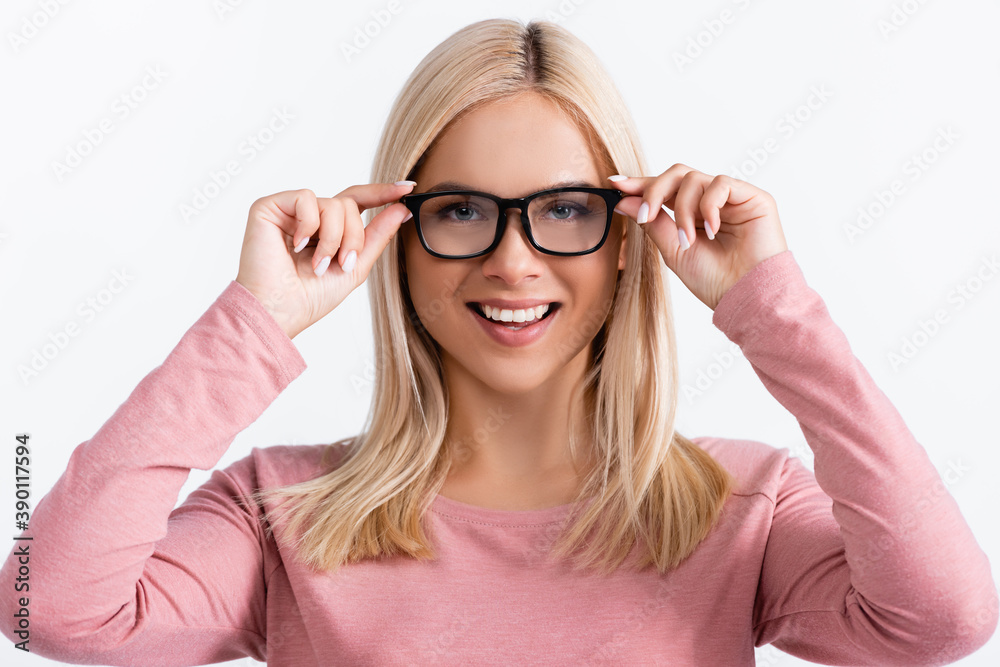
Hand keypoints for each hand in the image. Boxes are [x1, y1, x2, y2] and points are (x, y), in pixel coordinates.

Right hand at [235, 182, 414, 338]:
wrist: (280, 311)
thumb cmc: (311, 297)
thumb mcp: (356, 266)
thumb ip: (378, 235)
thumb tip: (402, 208)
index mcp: (327, 229)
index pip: (357, 202)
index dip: (381, 193)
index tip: (406, 188)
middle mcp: (309, 217)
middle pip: (349, 204)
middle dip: (354, 236)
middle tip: (343, 263)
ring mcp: (289, 211)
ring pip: (332, 203)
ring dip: (333, 238)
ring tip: (317, 264)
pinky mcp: (269, 207)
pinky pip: (305, 198)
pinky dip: (309, 225)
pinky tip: (297, 245)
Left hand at [609, 164, 788, 309]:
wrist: (745, 297)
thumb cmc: (714, 280)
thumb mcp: (673, 250)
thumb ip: (652, 223)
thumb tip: (624, 201)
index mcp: (691, 214)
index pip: (664, 189)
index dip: (640, 184)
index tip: (616, 185)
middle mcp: (711, 202)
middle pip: (676, 174)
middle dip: (654, 192)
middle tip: (646, 216)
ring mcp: (731, 198)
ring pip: (693, 178)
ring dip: (682, 210)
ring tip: (687, 241)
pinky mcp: (753, 196)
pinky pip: (720, 183)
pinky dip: (709, 205)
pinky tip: (710, 230)